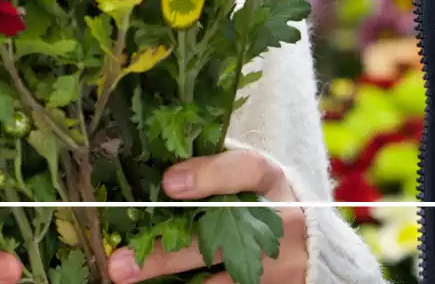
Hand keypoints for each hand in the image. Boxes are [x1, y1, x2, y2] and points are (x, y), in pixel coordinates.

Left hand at [107, 149, 307, 283]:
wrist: (314, 244)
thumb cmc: (263, 196)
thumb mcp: (250, 175)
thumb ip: (214, 166)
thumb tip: (151, 162)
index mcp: (270, 178)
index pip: (246, 169)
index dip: (209, 175)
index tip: (168, 184)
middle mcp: (279, 220)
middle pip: (219, 236)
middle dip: (165, 252)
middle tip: (119, 259)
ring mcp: (279, 261)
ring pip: (216, 276)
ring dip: (167, 276)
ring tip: (125, 276)